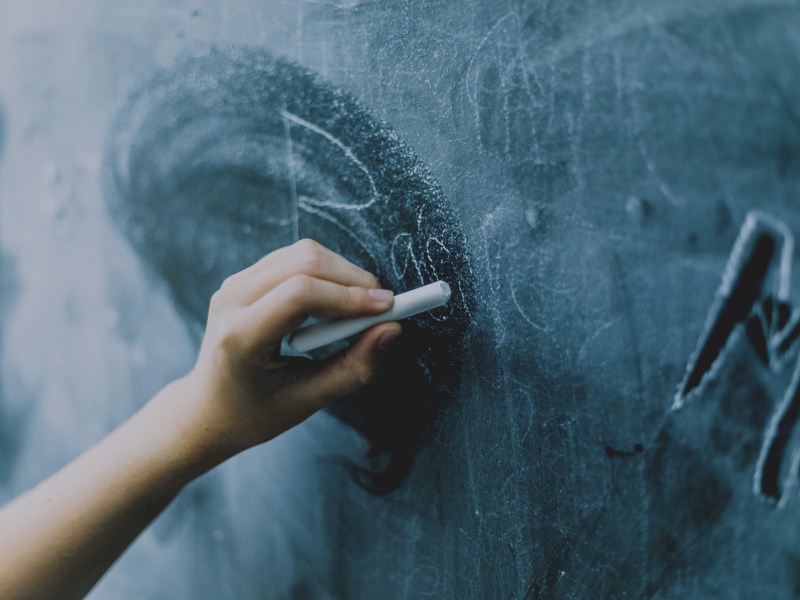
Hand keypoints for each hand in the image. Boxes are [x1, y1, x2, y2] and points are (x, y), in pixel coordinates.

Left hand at [175, 239, 401, 462]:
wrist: (208, 408)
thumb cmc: (255, 412)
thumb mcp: (308, 401)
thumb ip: (355, 368)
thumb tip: (392, 330)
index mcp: (240, 336)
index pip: (300, 294)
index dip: (350, 296)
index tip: (387, 308)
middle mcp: (231, 301)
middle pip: (305, 262)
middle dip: (354, 279)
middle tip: (384, 307)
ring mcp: (235, 284)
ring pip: (303, 253)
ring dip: (343, 273)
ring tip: (360, 308)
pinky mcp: (245, 277)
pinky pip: (295, 257)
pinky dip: (326, 272)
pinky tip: (336, 302)